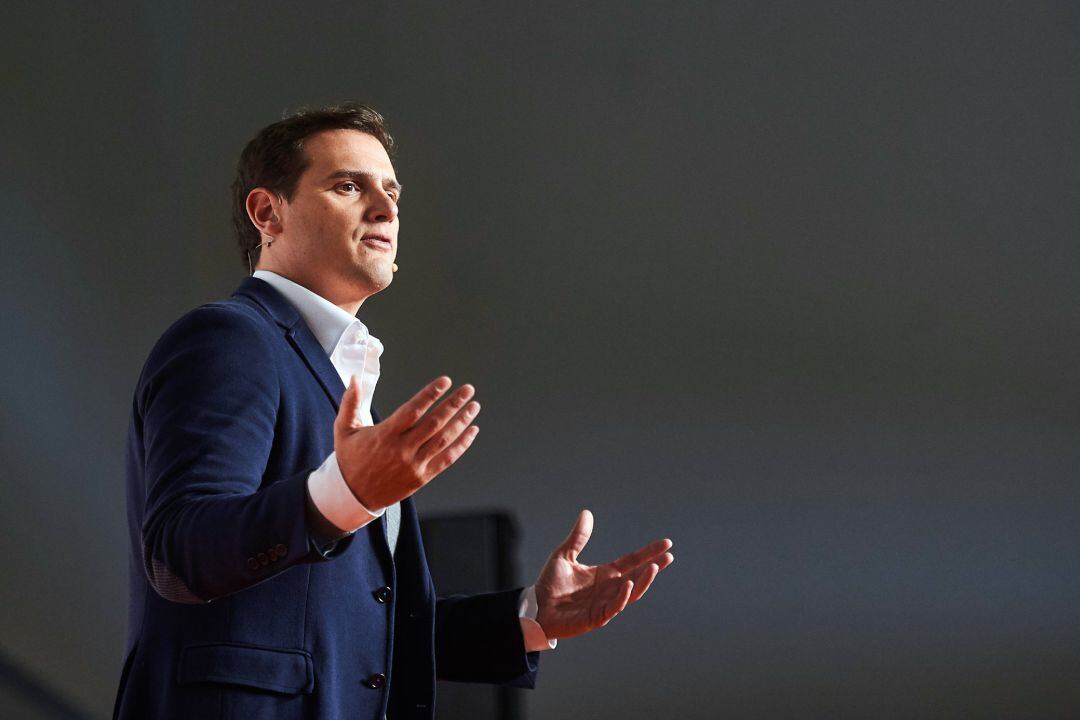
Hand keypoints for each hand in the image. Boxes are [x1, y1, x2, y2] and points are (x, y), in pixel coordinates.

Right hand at [334, 376, 479, 509]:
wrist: (353, 497)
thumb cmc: (349, 460)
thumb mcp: (344, 430)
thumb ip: (350, 403)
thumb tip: (354, 378)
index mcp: (385, 435)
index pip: (413, 410)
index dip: (430, 394)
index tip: (445, 381)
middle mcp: (402, 450)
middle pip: (434, 423)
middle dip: (453, 404)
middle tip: (468, 390)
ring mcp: (414, 465)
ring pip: (443, 440)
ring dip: (461, 422)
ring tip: (473, 407)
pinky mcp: (422, 477)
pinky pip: (447, 459)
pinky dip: (462, 445)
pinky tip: (472, 431)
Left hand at [534, 510, 672, 639]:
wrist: (536, 608)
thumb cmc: (550, 585)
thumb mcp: (564, 555)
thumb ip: (578, 537)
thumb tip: (587, 513)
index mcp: (604, 574)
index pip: (632, 561)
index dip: (648, 553)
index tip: (666, 544)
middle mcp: (609, 588)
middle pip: (637, 576)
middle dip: (653, 566)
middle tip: (668, 556)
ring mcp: (605, 603)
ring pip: (631, 593)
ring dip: (643, 581)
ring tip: (654, 568)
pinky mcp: (596, 617)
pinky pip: (613, 607)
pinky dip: (622, 597)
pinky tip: (629, 585)